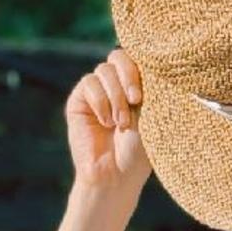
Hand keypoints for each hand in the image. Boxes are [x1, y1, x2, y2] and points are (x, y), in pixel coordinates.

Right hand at [65, 48, 151, 192]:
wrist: (117, 173)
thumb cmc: (142, 149)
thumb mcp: (152, 114)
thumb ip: (150, 85)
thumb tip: (152, 59)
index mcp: (140, 85)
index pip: (138, 57)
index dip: (141, 67)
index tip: (146, 93)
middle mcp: (117, 85)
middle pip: (118, 57)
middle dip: (128, 76)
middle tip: (137, 100)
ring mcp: (98, 91)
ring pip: (104, 71)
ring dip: (116, 96)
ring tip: (121, 123)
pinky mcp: (79, 100)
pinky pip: (89, 84)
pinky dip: (100, 101)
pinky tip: (105, 122)